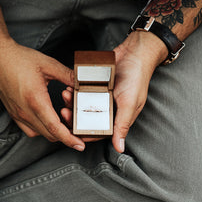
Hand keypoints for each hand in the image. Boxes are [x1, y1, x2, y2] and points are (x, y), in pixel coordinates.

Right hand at [0, 39, 85, 151]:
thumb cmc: (20, 59)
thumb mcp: (48, 64)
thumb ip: (68, 75)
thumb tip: (82, 83)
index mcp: (35, 100)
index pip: (55, 128)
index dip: (70, 139)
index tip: (80, 146)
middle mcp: (25, 111)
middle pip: (50, 134)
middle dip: (67, 136)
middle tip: (80, 131)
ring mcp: (18, 114)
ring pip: (41, 133)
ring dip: (55, 131)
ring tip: (66, 120)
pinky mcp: (13, 113)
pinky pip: (30, 129)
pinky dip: (43, 129)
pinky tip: (49, 119)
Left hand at [61, 31, 167, 152]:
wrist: (135, 53)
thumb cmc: (137, 78)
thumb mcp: (130, 104)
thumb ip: (122, 125)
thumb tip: (119, 148)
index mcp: (117, 117)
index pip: (97, 131)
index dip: (83, 133)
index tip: (70, 130)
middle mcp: (108, 108)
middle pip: (87, 118)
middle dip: (74, 116)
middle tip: (64, 111)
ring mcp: (101, 96)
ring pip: (82, 104)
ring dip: (72, 101)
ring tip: (66, 94)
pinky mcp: (97, 84)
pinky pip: (83, 90)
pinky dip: (76, 89)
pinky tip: (70, 87)